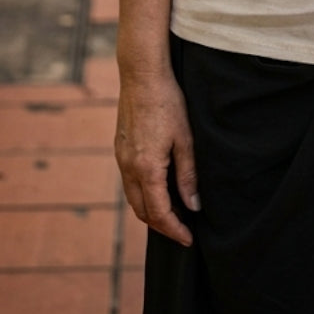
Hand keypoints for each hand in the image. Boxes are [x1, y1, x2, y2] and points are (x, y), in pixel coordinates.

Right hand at [115, 69, 199, 246]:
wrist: (142, 75)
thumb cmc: (168, 102)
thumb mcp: (185, 139)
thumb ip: (188, 175)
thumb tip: (193, 205)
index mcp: (147, 168)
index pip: (159, 213)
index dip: (174, 229)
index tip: (188, 239)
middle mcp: (129, 168)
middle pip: (142, 211)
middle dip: (162, 226)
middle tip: (182, 231)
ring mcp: (121, 158)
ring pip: (133, 198)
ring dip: (151, 211)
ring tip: (172, 215)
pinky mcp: (120, 148)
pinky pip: (129, 182)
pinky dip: (142, 194)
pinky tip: (157, 189)